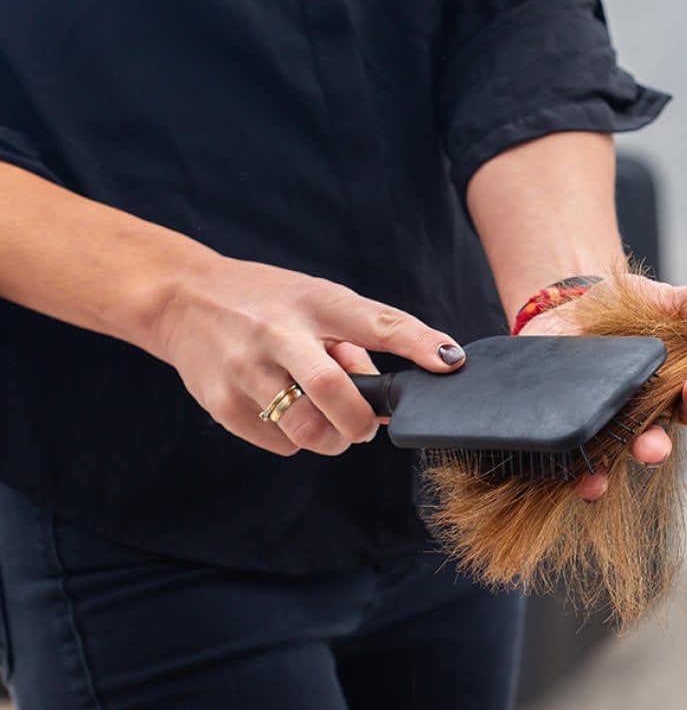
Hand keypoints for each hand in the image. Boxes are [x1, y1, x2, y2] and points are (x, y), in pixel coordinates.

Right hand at [150, 256, 465, 455]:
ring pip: (307, 430)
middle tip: (365, 425)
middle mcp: (277, 333)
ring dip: (331, 438)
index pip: (376, 322)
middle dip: (361, 421)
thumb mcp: (315, 302)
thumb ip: (357, 342)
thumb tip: (384, 401)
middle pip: (334, 391)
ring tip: (323, 415)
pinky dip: (294, 438)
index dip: (418, 343)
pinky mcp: (221, 402)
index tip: (450, 361)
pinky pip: (279, 443)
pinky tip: (284, 410)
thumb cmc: (265, 301)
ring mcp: (245, 369)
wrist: (180, 298)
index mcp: (314, 302)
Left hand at [519, 276, 686, 500]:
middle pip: (652, 441)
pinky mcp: (564, 431)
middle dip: (654, 448)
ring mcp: (601, 429)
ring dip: (603, 473)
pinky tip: (566, 479)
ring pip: (606, 460)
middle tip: (653, 451)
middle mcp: (639, 418)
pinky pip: (564, 461)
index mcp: (671, 389)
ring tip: (597, 482)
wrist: (564, 312)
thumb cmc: (623, 312)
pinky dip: (564, 473)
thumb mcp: (660, 300)